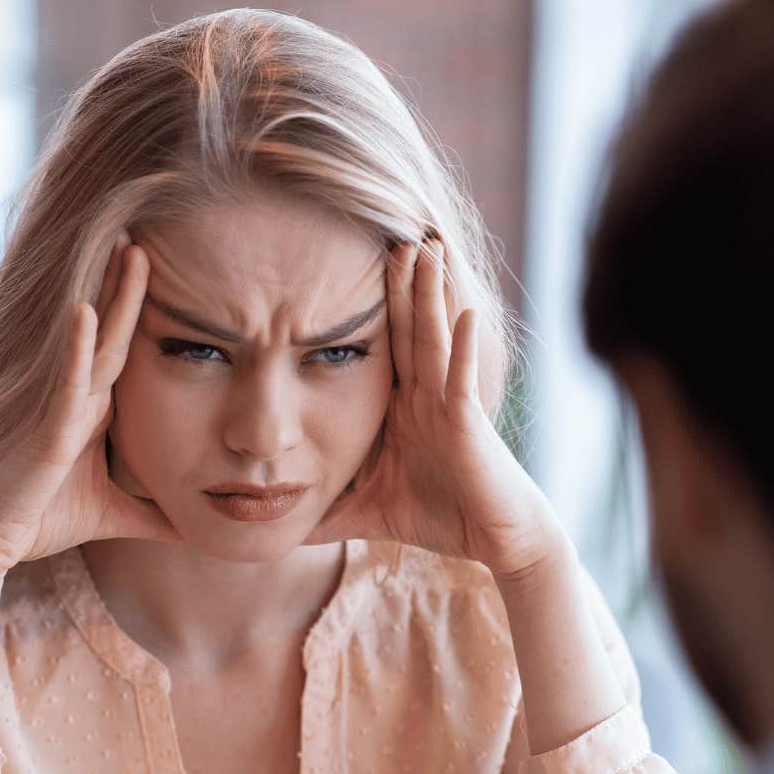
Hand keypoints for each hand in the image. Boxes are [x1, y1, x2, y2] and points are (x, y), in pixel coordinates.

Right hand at [0, 239, 177, 574]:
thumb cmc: (38, 520)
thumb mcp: (112, 517)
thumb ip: (153, 517)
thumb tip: (195, 531)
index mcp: (91, 410)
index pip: (125, 352)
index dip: (141, 311)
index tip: (166, 271)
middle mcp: (76, 398)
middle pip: (111, 331)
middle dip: (127, 284)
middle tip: (145, 235)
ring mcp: (60, 407)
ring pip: (93, 342)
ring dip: (112, 296)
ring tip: (130, 249)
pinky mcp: (47, 427)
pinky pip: (67, 379)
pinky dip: (76, 346)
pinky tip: (87, 310)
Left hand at [306, 238, 562, 580]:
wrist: (496, 542)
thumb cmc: (442, 519)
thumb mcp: (368, 512)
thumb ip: (327, 515)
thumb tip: (278, 530)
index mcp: (405, 407)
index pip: (383, 347)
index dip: (371, 307)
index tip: (344, 266)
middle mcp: (428, 397)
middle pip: (410, 329)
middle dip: (400, 283)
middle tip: (387, 232)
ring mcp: (450, 406)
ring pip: (436, 340)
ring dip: (431, 295)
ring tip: (426, 249)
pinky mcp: (469, 426)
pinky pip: (463, 381)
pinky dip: (464, 348)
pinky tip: (465, 313)